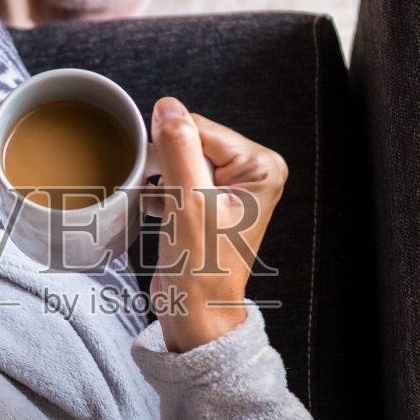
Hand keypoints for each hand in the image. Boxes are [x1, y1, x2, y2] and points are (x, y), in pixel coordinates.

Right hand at [146, 97, 286, 351]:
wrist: (196, 312)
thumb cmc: (203, 268)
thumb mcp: (189, 201)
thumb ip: (179, 149)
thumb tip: (168, 107)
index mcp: (261, 167)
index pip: (201, 129)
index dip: (171, 147)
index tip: (158, 174)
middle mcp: (251, 173)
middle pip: (191, 142)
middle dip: (167, 166)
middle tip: (166, 198)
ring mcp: (230, 188)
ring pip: (179, 161)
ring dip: (161, 181)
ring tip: (166, 210)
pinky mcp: (209, 203)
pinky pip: (176, 179)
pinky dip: (161, 193)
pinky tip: (160, 212)